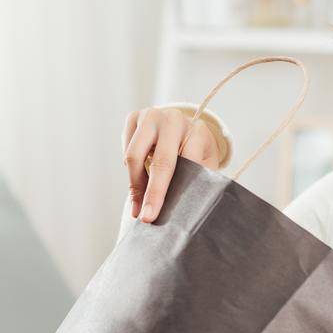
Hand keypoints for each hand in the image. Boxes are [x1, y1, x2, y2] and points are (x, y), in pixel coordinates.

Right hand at [123, 105, 222, 222]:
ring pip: (134, 156)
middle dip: (151, 193)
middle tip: (145, 217)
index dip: (175, 190)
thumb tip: (187, 209)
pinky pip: (126, 150)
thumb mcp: (206, 163)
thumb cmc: (197, 150)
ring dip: (135, 184)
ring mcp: (151, 115)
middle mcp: (174, 120)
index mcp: (198, 130)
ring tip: (137, 207)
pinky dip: (130, 169)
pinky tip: (139, 182)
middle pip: (160, 161)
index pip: (186, 164)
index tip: (165, 211)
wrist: (184, 126)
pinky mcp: (134, 117)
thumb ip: (200, 179)